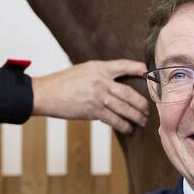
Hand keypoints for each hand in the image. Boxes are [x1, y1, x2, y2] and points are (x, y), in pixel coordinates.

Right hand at [31, 60, 149, 132]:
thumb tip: (117, 84)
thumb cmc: (63, 82)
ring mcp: (98, 97)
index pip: (123, 65)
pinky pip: (113, 119)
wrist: (44, 93)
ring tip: (142, 121)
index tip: (148, 72)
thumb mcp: (83, 70)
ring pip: (124, 108)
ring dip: (136, 116)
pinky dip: (123, 125)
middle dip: (142, 103)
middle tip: (149, 109)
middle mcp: (101, 81)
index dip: (138, 68)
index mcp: (99, 68)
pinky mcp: (92, 111)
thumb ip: (101, 74)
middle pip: (129, 93)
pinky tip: (129, 128)